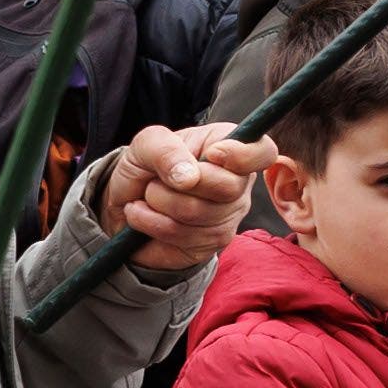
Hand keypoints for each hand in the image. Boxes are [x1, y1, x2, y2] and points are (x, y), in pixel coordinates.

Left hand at [105, 122, 252, 274]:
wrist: (125, 206)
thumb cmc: (145, 168)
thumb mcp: (146, 144)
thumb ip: (165, 148)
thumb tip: (189, 176)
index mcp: (231, 147)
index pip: (262, 152)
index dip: (242, 155)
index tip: (212, 154)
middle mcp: (239, 183)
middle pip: (229, 187)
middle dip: (179, 182)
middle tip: (157, 179)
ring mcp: (229, 217)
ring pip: (199, 213)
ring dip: (158, 201)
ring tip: (149, 196)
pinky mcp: (212, 244)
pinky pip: (183, 235)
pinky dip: (151, 222)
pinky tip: (144, 215)